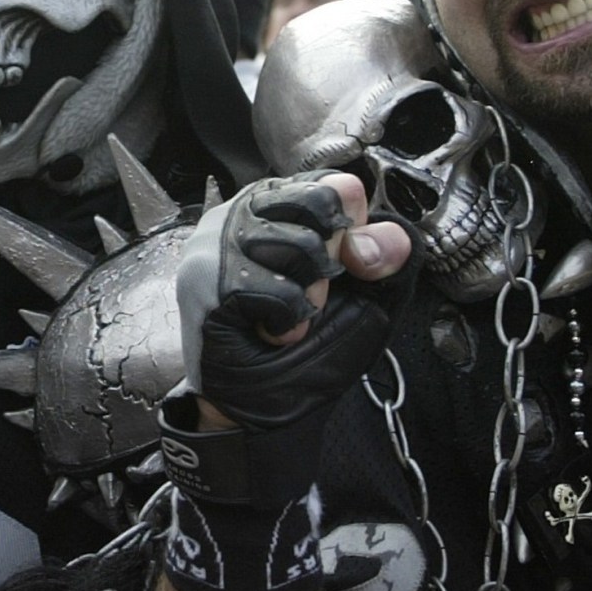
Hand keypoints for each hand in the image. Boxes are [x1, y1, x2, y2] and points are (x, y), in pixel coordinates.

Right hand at [175, 171, 412, 431]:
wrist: (261, 405)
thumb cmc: (309, 346)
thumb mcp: (369, 297)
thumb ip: (384, 257)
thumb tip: (373, 242)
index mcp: (284, 203)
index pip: (336, 185)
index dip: (355, 230)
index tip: (349, 267)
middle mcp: (246, 211)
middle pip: (320, 205)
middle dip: (331, 264)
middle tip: (312, 297)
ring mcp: (219, 241)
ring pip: (299, 247)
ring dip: (309, 299)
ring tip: (287, 317)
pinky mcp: (207, 280)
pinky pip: (277, 290)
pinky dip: (287, 323)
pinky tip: (267, 331)